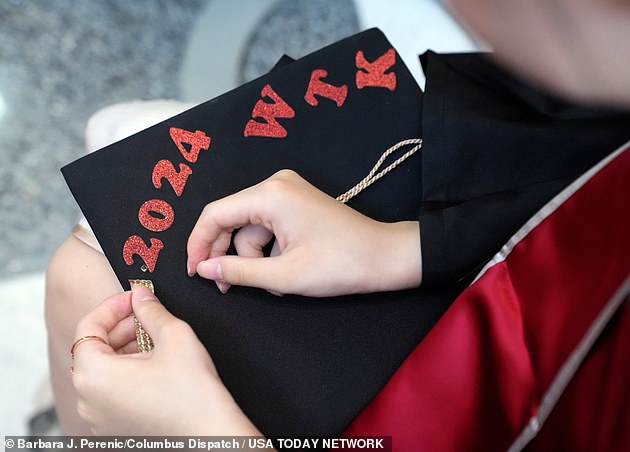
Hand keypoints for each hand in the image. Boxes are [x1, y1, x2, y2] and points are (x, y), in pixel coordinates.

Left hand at [71, 285, 260, 435]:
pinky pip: (112, 392)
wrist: (210, 436)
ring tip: (157, 341)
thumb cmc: (192, 395)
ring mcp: (100, 418)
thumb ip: (151, 309)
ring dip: (127, 349)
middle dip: (122, 327)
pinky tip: (157, 365)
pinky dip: (129, 372)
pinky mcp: (115, 428)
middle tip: (149, 316)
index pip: (88, 326)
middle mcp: (88, 400)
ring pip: (104, 371)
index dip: (113, 306)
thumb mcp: (174, 335)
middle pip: (94, 349)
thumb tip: (141, 296)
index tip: (134, 298)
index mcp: (93, 375)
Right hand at [187, 169, 420, 296]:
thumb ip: (238, 271)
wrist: (385, 256)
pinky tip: (285, 272)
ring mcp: (288, 192)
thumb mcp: (283, 275)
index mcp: (269, 194)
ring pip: (251, 229)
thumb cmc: (340, 264)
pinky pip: (268, 228)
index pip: (215, 214)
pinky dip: (270, 252)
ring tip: (276, 284)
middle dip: (229, 255)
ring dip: (256, 259)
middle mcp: (275, 185)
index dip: (198, 244)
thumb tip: (203, 268)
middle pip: (231, 220)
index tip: (194, 273)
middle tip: (227, 286)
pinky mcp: (297, 204)